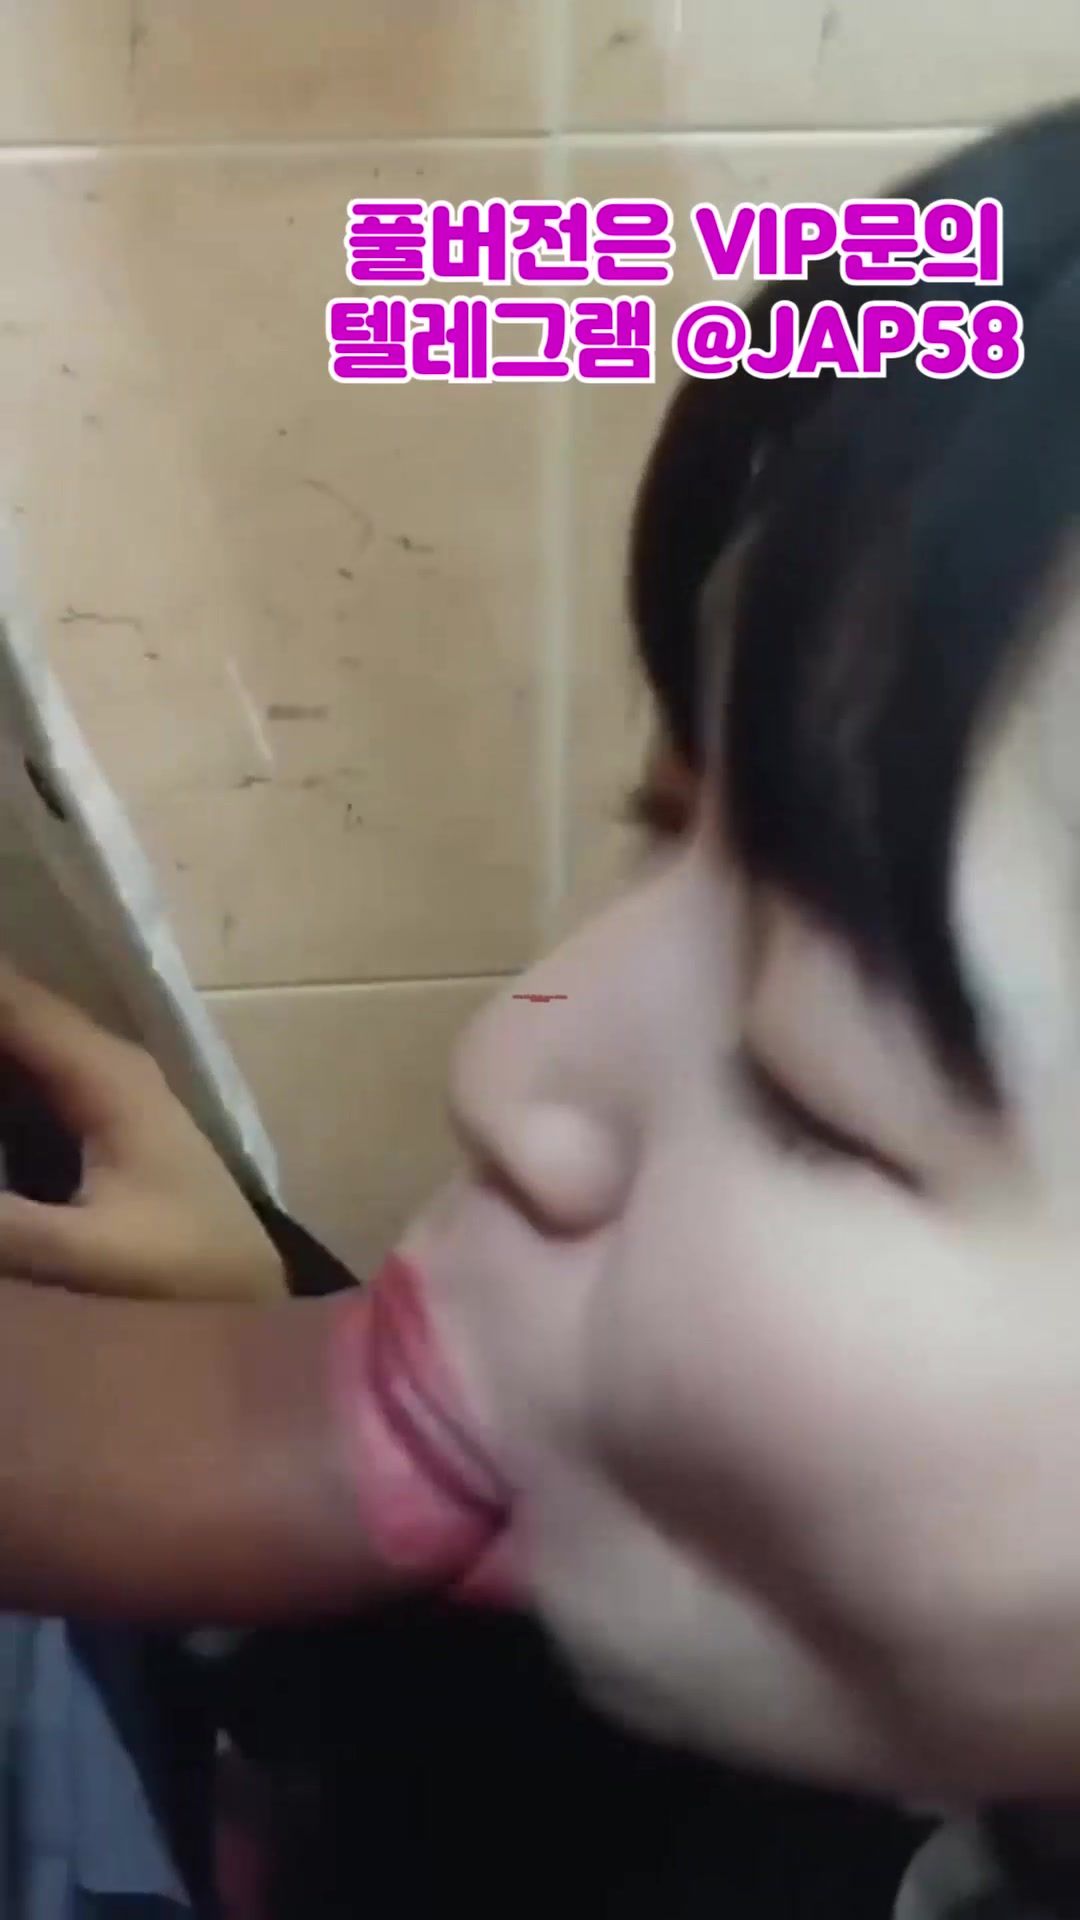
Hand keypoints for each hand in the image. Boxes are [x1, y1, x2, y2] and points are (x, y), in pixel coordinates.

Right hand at [0, 966, 283, 1301]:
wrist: (250, 1297)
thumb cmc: (183, 1274)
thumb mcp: (85, 1257)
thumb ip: (2, 1227)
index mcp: (106, 1073)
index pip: (10, 1000)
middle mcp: (104, 1061)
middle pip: (9, 1010)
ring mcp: (101, 1087)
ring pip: (14, 1041)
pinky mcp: (94, 1118)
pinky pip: (23, 1074)